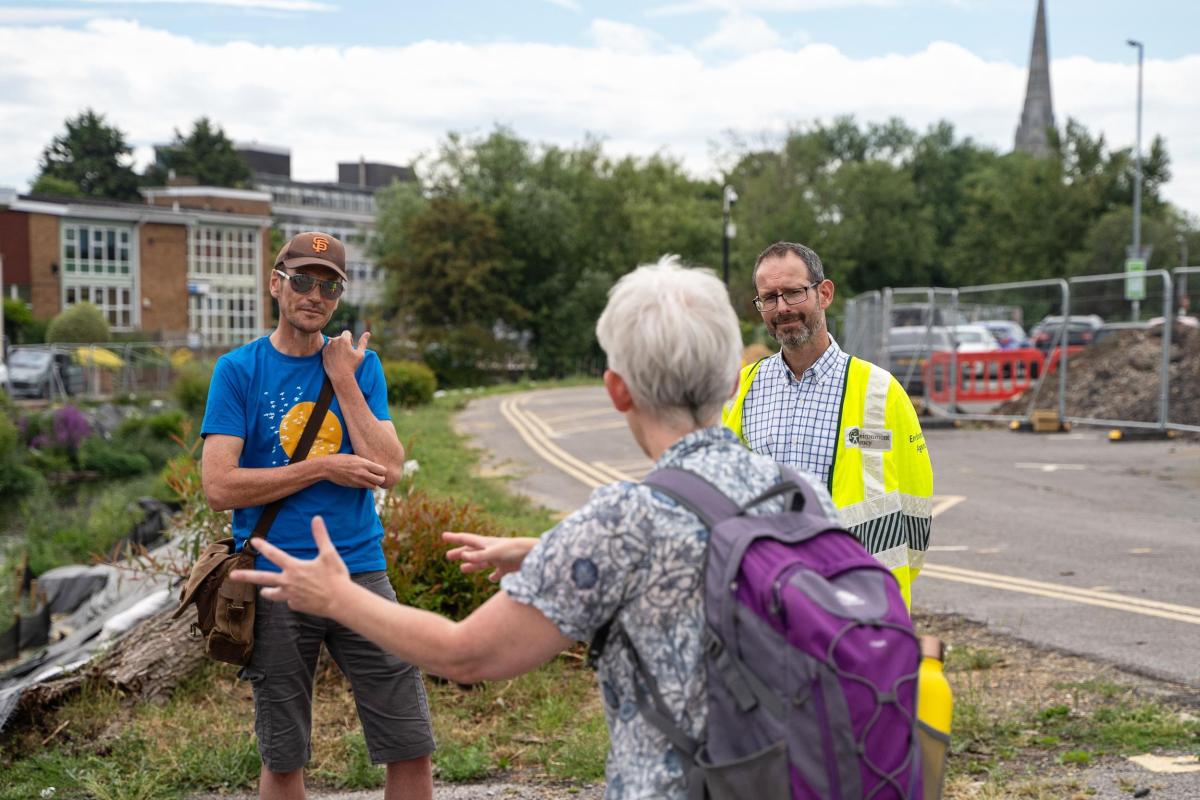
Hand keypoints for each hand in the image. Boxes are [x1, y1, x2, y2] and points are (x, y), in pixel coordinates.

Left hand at [232, 516, 348, 615]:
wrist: (340, 602)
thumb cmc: (336, 576)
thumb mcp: (329, 554)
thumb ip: (321, 536)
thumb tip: (317, 518)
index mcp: (294, 568)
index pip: (274, 554)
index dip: (263, 546)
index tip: (253, 540)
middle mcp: (288, 582)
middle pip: (262, 578)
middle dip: (246, 576)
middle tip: (232, 577)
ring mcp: (291, 596)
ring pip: (273, 594)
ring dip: (268, 592)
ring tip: (264, 593)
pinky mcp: (296, 606)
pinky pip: (291, 601)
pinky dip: (294, 598)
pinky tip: (303, 598)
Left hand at [322, 330, 368, 384]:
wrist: (340, 376)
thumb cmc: (352, 365)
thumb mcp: (360, 354)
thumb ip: (363, 342)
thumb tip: (368, 333)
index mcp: (343, 339)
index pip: (347, 333)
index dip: (350, 339)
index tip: (351, 348)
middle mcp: (334, 341)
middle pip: (340, 337)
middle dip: (343, 343)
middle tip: (346, 354)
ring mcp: (328, 346)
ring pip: (333, 342)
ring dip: (337, 347)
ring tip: (341, 357)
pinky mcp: (323, 352)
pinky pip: (328, 348)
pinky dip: (332, 351)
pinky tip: (335, 359)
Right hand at [322, 453, 386, 487]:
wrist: (328, 467)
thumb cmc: (342, 459)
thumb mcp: (356, 457)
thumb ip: (366, 462)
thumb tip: (376, 466)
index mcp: (365, 463)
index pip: (383, 470)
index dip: (383, 471)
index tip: (380, 470)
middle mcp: (363, 473)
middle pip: (381, 480)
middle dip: (381, 479)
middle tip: (377, 476)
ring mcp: (358, 481)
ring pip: (374, 486)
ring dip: (373, 483)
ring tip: (369, 479)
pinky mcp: (354, 486)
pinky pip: (365, 487)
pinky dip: (366, 485)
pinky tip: (362, 480)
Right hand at [443, 532, 535, 581]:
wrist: (534, 554)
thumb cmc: (515, 550)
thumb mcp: (494, 553)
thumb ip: (479, 556)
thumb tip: (463, 555)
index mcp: (485, 544)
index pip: (466, 540)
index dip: (454, 538)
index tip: (443, 536)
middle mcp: (491, 550)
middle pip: (471, 552)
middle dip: (459, 553)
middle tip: (448, 556)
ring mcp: (499, 559)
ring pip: (481, 563)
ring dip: (471, 565)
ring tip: (462, 569)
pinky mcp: (507, 568)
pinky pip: (497, 573)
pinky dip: (493, 576)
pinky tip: (491, 579)